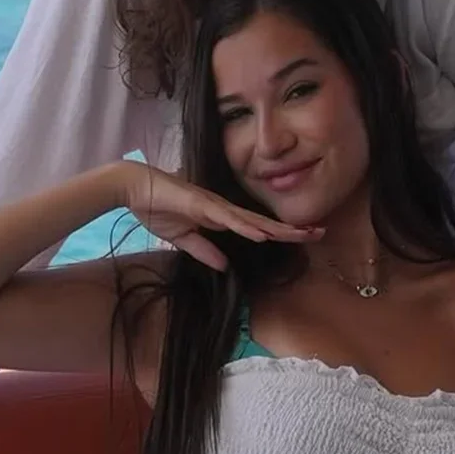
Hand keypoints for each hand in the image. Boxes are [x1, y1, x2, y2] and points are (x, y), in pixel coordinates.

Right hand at [116, 161, 321, 269]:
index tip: (304, 237)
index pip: (257, 227)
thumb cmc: (156, 208)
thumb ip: (204, 251)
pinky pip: (228, 218)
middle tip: (321, 232)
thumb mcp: (183, 239)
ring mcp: (214, 205)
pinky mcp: (201, 204)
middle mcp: (224, 209)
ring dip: (277, 229)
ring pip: (252, 220)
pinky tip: (263, 234)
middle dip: (291, 229)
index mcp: (221, 217)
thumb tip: (224, 265)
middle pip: (264, 222)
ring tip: (302, 235)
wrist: (133, 188)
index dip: (281, 233)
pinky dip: (246, 226)